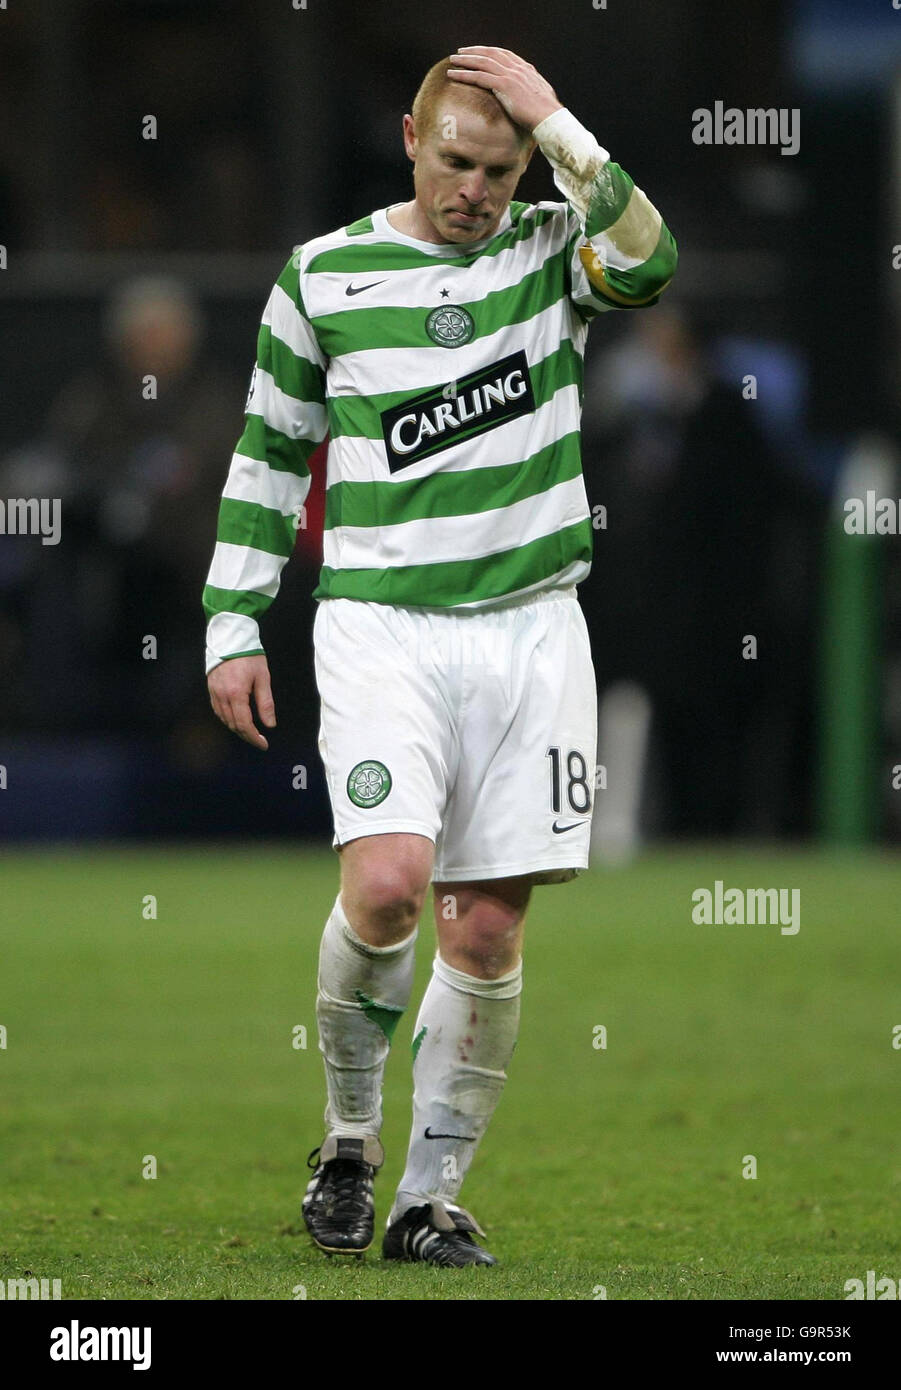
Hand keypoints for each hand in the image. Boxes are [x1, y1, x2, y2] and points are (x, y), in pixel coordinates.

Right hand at [208, 653, 275, 750]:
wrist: (231, 639)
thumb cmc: (249, 656)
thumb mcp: (263, 678)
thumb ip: (266, 703)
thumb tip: (270, 724)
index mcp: (236, 694)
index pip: (244, 724)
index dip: (254, 737)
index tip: (263, 744)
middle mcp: (222, 696)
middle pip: (233, 725)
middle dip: (246, 735)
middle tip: (259, 740)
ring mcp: (214, 692)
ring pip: (224, 719)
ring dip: (236, 728)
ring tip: (250, 732)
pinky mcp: (211, 689)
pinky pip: (217, 710)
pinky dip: (227, 719)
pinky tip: (236, 719)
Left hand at [446, 46, 561, 132]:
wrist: (550, 119)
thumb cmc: (546, 116)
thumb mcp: (540, 100)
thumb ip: (532, 94)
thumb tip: (529, 100)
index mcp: (526, 70)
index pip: (504, 54)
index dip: (490, 52)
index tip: (479, 52)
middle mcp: (518, 68)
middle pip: (491, 53)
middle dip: (474, 51)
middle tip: (461, 52)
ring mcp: (510, 75)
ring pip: (482, 62)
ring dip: (465, 60)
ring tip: (452, 60)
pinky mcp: (504, 86)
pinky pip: (479, 77)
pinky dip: (464, 74)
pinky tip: (452, 75)